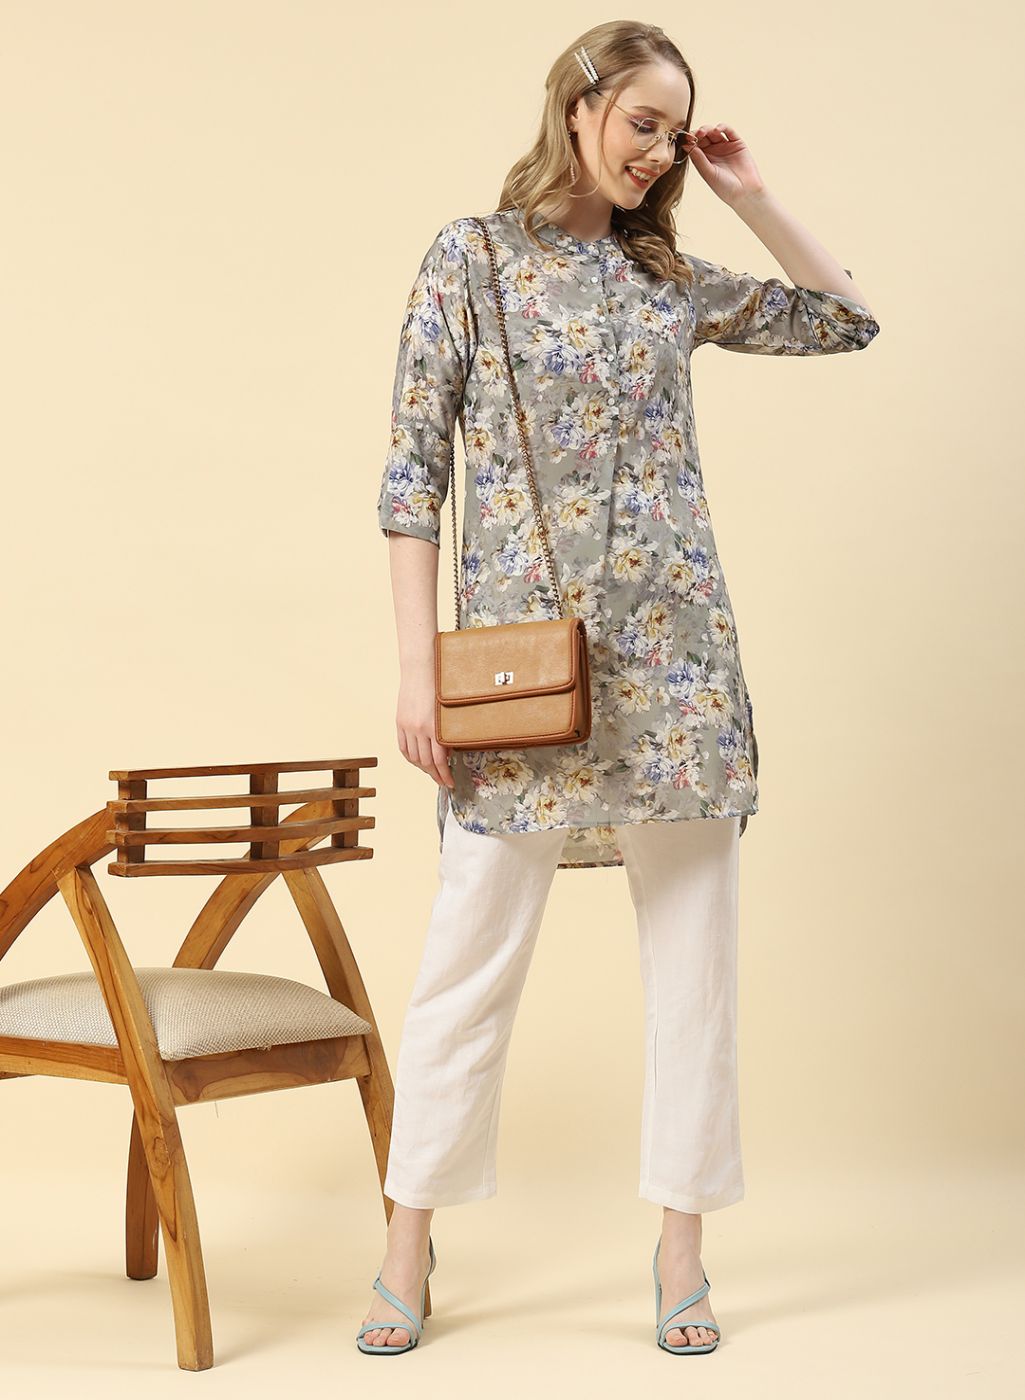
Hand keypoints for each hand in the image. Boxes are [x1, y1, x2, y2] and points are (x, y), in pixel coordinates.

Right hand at [396, 665, 454, 789]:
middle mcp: (418, 729)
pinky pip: (403, 747)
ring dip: (423, 768)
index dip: (444, 774)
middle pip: (425, 762)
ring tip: (432, 773)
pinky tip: (417, 761)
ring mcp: (407, 726)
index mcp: (434, 727)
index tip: (450, 783)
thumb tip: (449, 751)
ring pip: (413, 757)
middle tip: (443, 782)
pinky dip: (410, 758)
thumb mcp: (448, 711)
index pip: (439, 760)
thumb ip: (447, 732)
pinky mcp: (400, 722)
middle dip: (435, 775)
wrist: (420, 669)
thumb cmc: (439, 686)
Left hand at [683, 123, 765, 206]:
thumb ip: (698, 159)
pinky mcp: (736, 142)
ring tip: (705, 132)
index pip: (694, 145)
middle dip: (698, 133)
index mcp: (704, 160)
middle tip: (696, 134)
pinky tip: (717, 129)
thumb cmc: (724, 187)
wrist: (745, 192)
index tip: (686, 138)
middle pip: (703, 136)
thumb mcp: (708, 173)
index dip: (689, 140)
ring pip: (714, 132)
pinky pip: (728, 130)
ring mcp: (725, 146)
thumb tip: (685, 145)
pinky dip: (722, 127)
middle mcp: (713, 152)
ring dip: (708, 129)